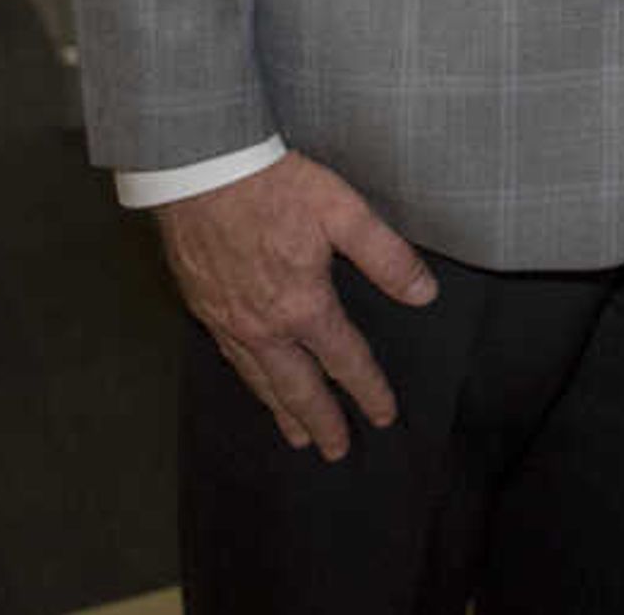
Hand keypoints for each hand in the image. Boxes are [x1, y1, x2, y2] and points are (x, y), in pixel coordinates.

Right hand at [152, 152, 438, 459]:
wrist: (200, 170)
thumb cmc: (274, 185)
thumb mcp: (344, 211)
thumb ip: (386, 256)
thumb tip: (423, 294)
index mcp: (303, 306)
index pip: (344, 360)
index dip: (367, 389)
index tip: (383, 415)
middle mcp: (263, 325)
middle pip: (297, 387)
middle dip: (320, 421)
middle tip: (336, 452)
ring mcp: (228, 321)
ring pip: (259, 380)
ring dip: (281, 411)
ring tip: (295, 436)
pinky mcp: (203, 307)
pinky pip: (231, 360)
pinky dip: (249, 382)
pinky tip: (254, 382)